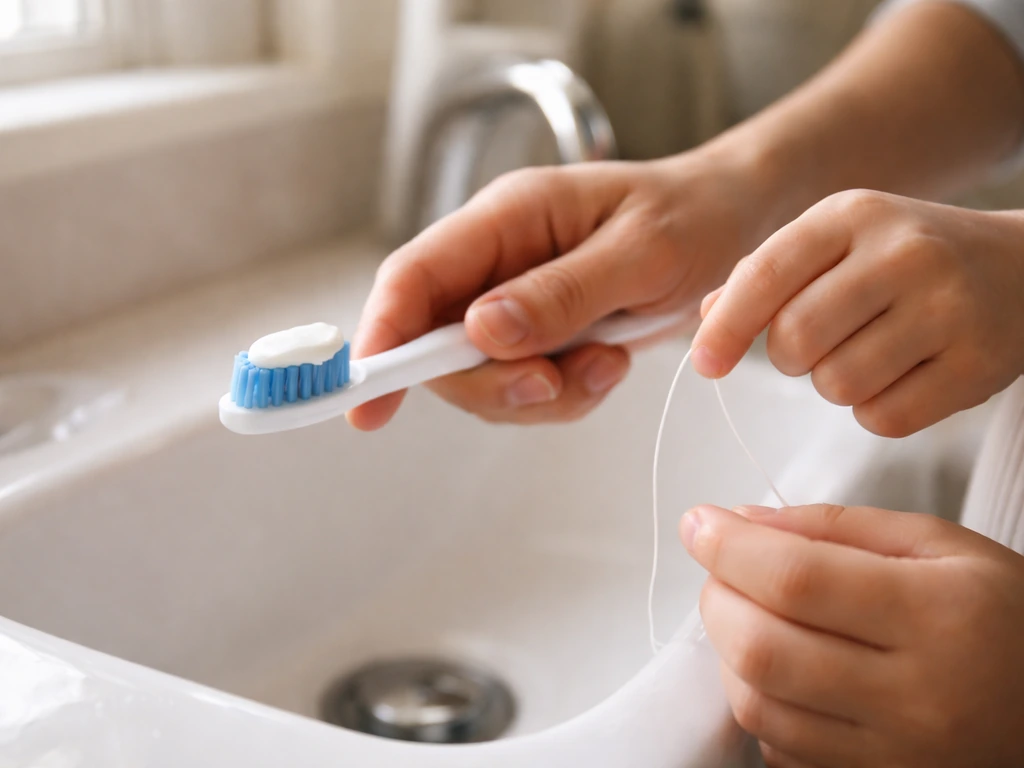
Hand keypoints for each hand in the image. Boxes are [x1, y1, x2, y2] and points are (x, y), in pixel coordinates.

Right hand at [348, 150, 773, 428]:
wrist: (727, 225)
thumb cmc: (689, 218)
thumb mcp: (639, 253)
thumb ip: (561, 293)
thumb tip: (482, 331)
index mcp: (505, 217)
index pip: (412, 278)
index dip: (379, 338)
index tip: (365, 401)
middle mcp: (495, 261)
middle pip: (435, 345)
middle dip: (491, 382)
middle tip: (556, 384)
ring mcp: (512, 301)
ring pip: (481, 378)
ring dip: (542, 393)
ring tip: (607, 362)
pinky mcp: (536, 335)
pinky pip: (525, 390)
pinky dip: (566, 396)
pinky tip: (608, 364)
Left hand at [681, 503, 1023, 766]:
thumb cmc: (1001, 618)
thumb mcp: (939, 545)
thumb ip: (835, 527)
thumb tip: (744, 522)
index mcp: (937, 615)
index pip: (798, 580)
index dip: (729, 548)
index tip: (699, 523)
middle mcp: (914, 696)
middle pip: (762, 648)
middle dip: (717, 597)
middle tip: (723, 568)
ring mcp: (892, 754)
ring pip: (757, 705)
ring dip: (728, 649)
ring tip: (749, 613)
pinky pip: (778, 748)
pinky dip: (758, 699)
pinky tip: (780, 667)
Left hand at [691, 190, 1023, 436]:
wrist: (1021, 268)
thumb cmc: (904, 259)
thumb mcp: (836, 242)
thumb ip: (767, 274)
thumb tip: (705, 316)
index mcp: (852, 214)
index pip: (765, 275)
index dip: (724, 328)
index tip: (704, 364)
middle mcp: (902, 253)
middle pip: (794, 340)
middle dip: (788, 357)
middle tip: (814, 345)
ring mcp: (947, 307)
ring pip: (836, 385)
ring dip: (834, 384)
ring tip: (866, 353)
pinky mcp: (977, 364)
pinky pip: (885, 418)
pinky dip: (877, 410)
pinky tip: (901, 375)